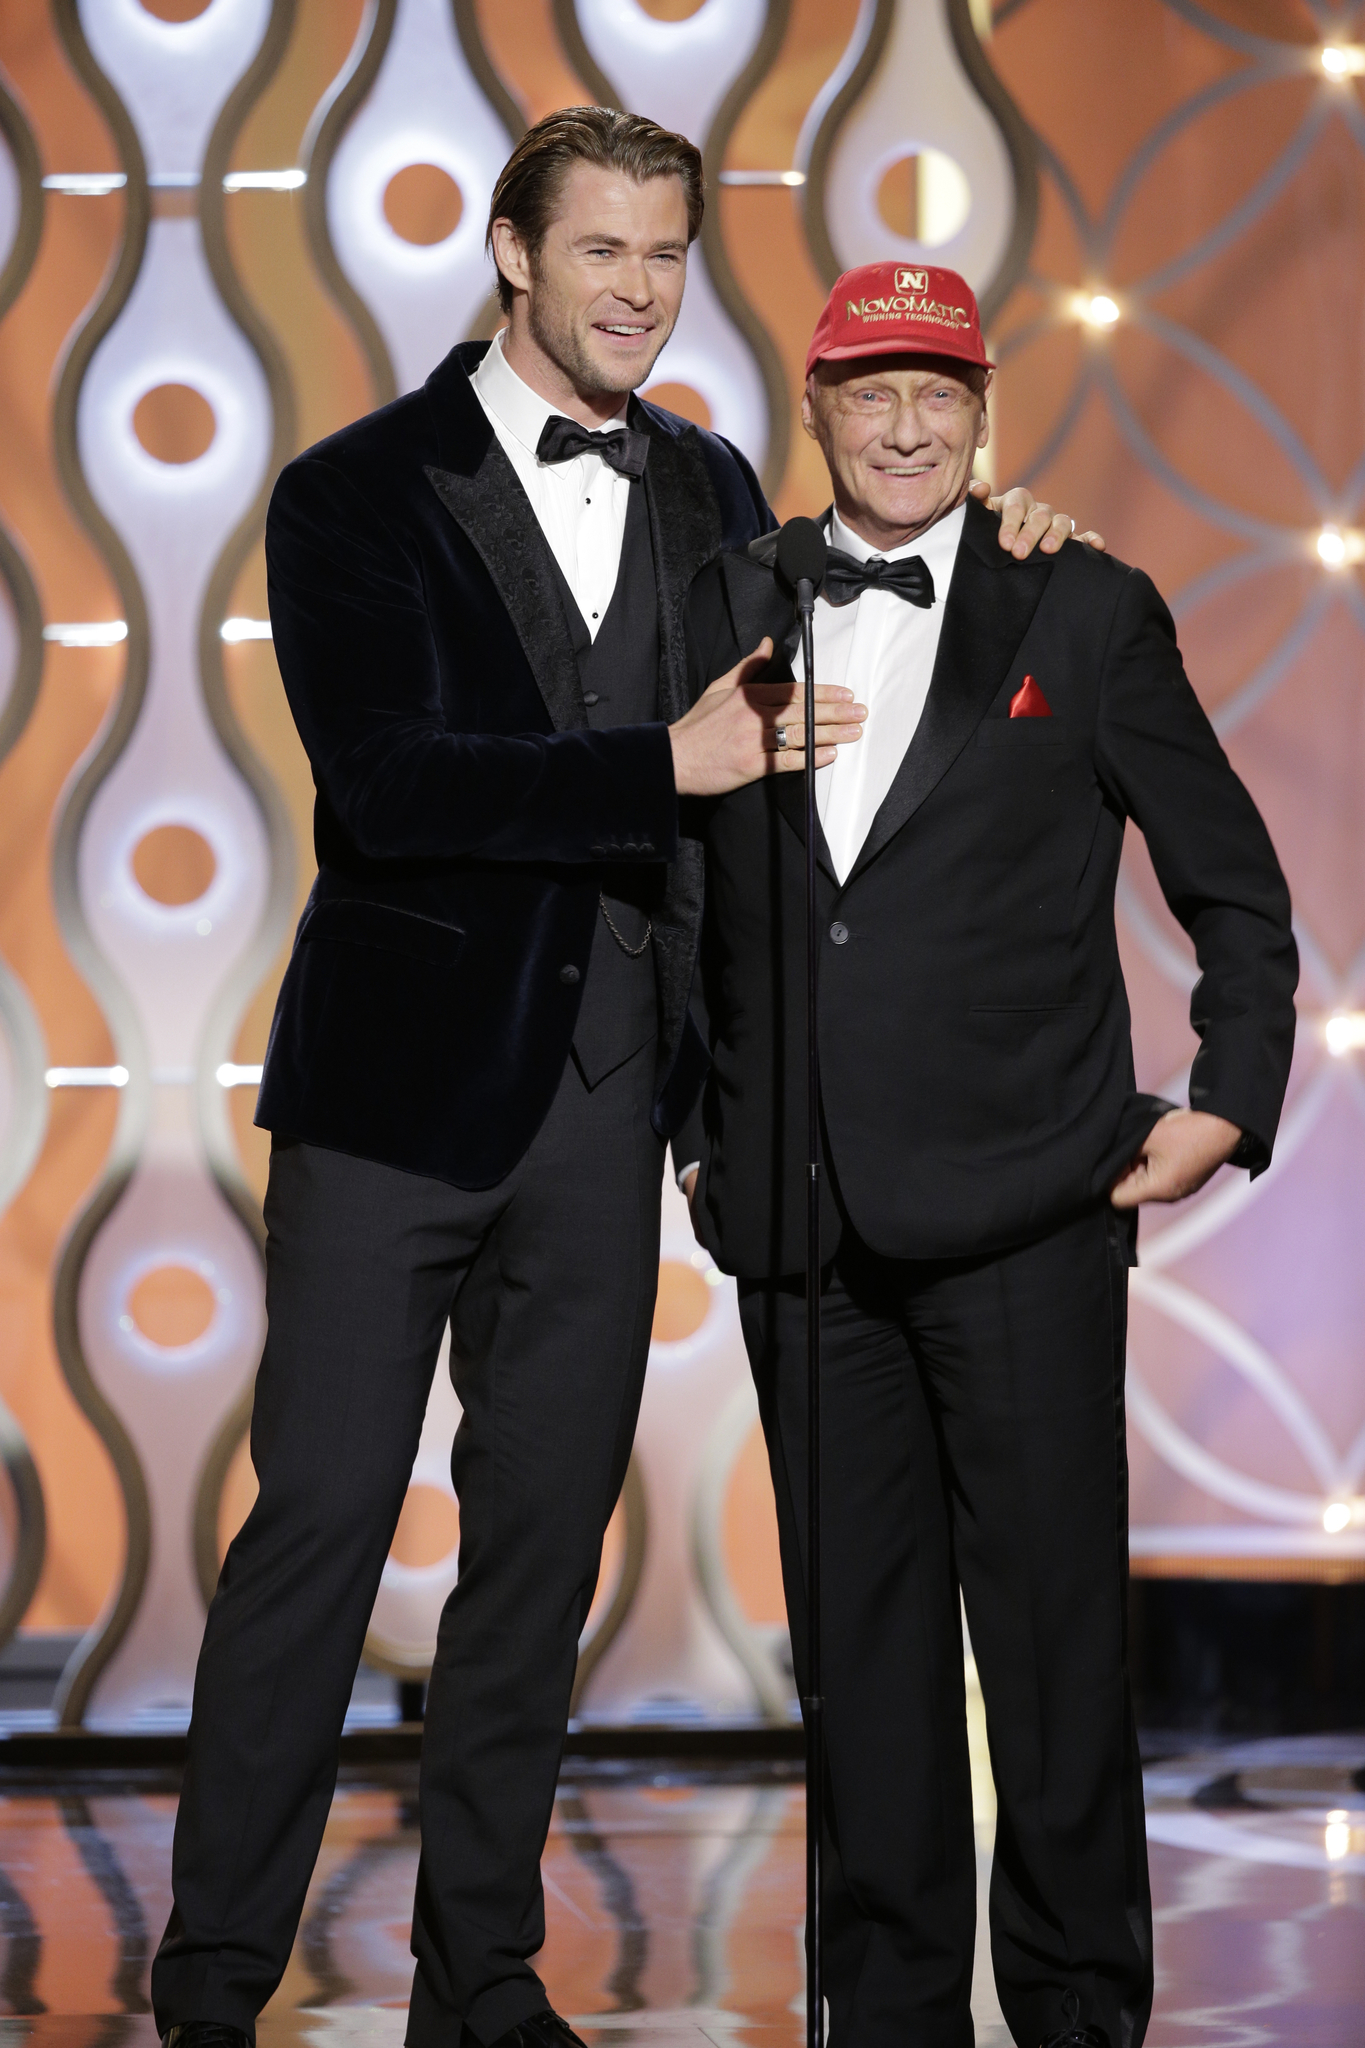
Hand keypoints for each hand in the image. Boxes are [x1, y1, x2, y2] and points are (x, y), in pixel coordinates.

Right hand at [669, 639, 865, 797]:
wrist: (675, 757)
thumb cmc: (697, 726)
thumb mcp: (720, 688)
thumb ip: (748, 667)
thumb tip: (766, 644)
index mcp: (748, 696)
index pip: (794, 691)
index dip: (823, 692)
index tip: (845, 693)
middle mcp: (753, 716)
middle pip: (802, 711)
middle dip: (836, 711)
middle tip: (859, 712)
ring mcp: (753, 741)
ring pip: (799, 734)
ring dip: (830, 733)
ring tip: (853, 732)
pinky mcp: (751, 766)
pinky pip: (786, 761)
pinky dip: (809, 758)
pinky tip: (828, 756)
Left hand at [970, 478, 1105, 557]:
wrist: (999, 551)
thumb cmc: (988, 532)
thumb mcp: (979, 518)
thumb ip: (976, 502)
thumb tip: (979, 489)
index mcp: (1017, 502)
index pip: (1016, 506)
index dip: (1010, 523)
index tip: (1004, 543)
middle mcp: (1038, 511)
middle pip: (1039, 517)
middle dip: (1029, 534)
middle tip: (1018, 553)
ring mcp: (1054, 524)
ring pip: (1062, 523)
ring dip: (1056, 535)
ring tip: (1048, 550)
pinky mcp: (1069, 539)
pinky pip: (1083, 537)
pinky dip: (1090, 540)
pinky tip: (1096, 546)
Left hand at [1109, 1108, 1240, 1208]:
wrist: (1225, 1126)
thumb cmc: (1187, 1131)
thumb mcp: (1147, 1136)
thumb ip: (1124, 1151)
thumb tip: (1107, 1159)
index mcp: (1159, 1190)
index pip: (1118, 1199)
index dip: (1109, 1180)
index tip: (1112, 1159)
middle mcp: (1169, 1197)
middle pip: (1131, 1192)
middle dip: (1125, 1171)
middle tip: (1131, 1147)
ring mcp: (1179, 1190)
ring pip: (1145, 1184)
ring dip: (1140, 1165)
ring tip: (1146, 1144)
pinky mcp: (1186, 1181)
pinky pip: (1160, 1179)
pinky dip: (1153, 1164)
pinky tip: (1158, 1146)